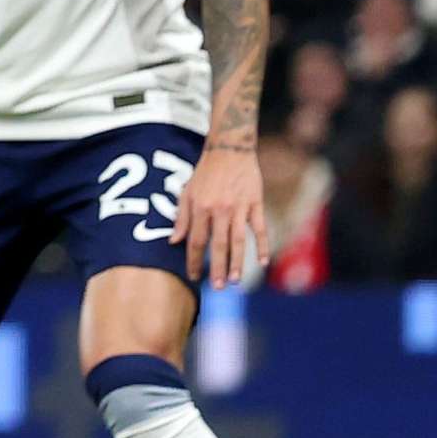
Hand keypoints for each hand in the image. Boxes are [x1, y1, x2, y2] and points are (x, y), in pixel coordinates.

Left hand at [177, 139, 269, 287]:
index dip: (194, 260)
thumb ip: (181, 218)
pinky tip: (262, 262)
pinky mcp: (255, 204)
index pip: (196, 241)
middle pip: (218, 244)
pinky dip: (262, 245)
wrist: (229, 150)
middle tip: (218, 287)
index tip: (193, 277)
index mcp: (200, 207)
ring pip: (238, 240)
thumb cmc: (205, 173)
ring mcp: (238, 207)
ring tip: (236, 280)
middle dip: (217, 268)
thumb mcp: (187, 192)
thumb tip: (173, 241)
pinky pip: (259, 228)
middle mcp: (219, 209)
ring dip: (237, 261)